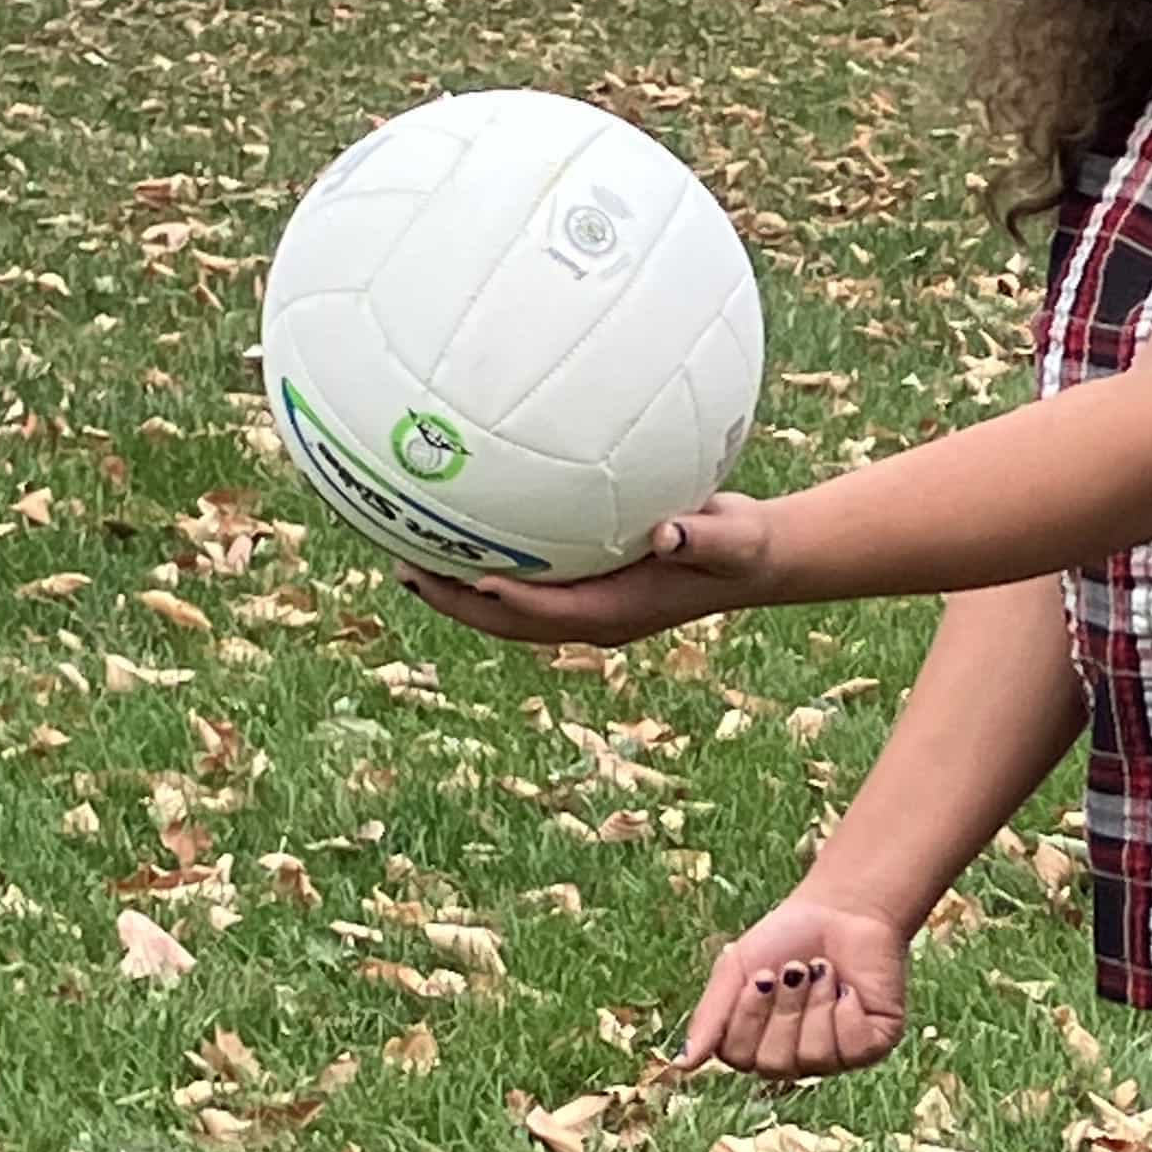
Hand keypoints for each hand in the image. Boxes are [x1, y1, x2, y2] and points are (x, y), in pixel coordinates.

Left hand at [401, 495, 777, 649]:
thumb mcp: (731, 539)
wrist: (746, 558)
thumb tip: (666, 531)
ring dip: (456, 591)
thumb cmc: (739, 546)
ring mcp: (582, 604)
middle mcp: (591, 615)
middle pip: (511, 620)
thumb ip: (702, 536)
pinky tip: (454, 538)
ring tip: (406, 563)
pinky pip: (520, 583)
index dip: (516, 602)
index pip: (557, 613)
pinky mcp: (580, 585)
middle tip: (408, 570)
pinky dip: (483, 569)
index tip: (480, 583)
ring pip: (506, 608)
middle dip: (458, 602)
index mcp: (619, 612)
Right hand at [679, 888, 909, 1082]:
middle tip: (795, 968)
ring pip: (814, 1057)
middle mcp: (793, 1060)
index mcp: (755, 1046)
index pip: (738, 1056)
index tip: (762, 972)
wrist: (841, 909)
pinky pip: (854, 1049)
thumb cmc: (785, 939)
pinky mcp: (872, 1045)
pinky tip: (850, 988)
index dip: (749, 1015)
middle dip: (784, 1007)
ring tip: (823, 969)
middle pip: (775, 1062)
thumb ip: (710, 1017)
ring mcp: (835, 1056)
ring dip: (816, 1003)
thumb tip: (682, 1066)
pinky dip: (848, 1011)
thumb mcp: (737, 970)